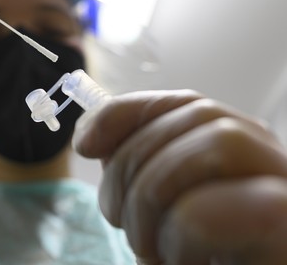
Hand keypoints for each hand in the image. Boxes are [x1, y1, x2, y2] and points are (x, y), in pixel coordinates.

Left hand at [75, 90, 286, 263]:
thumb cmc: (197, 261)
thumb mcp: (158, 212)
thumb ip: (138, 168)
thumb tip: (92, 136)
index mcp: (243, 155)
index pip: (188, 101)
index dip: (129, 111)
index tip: (84, 144)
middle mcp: (275, 163)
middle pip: (200, 115)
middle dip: (133, 162)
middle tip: (116, 217)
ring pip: (218, 142)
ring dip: (152, 196)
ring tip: (149, 246)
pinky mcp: (286, 233)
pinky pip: (210, 208)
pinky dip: (176, 235)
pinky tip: (181, 261)